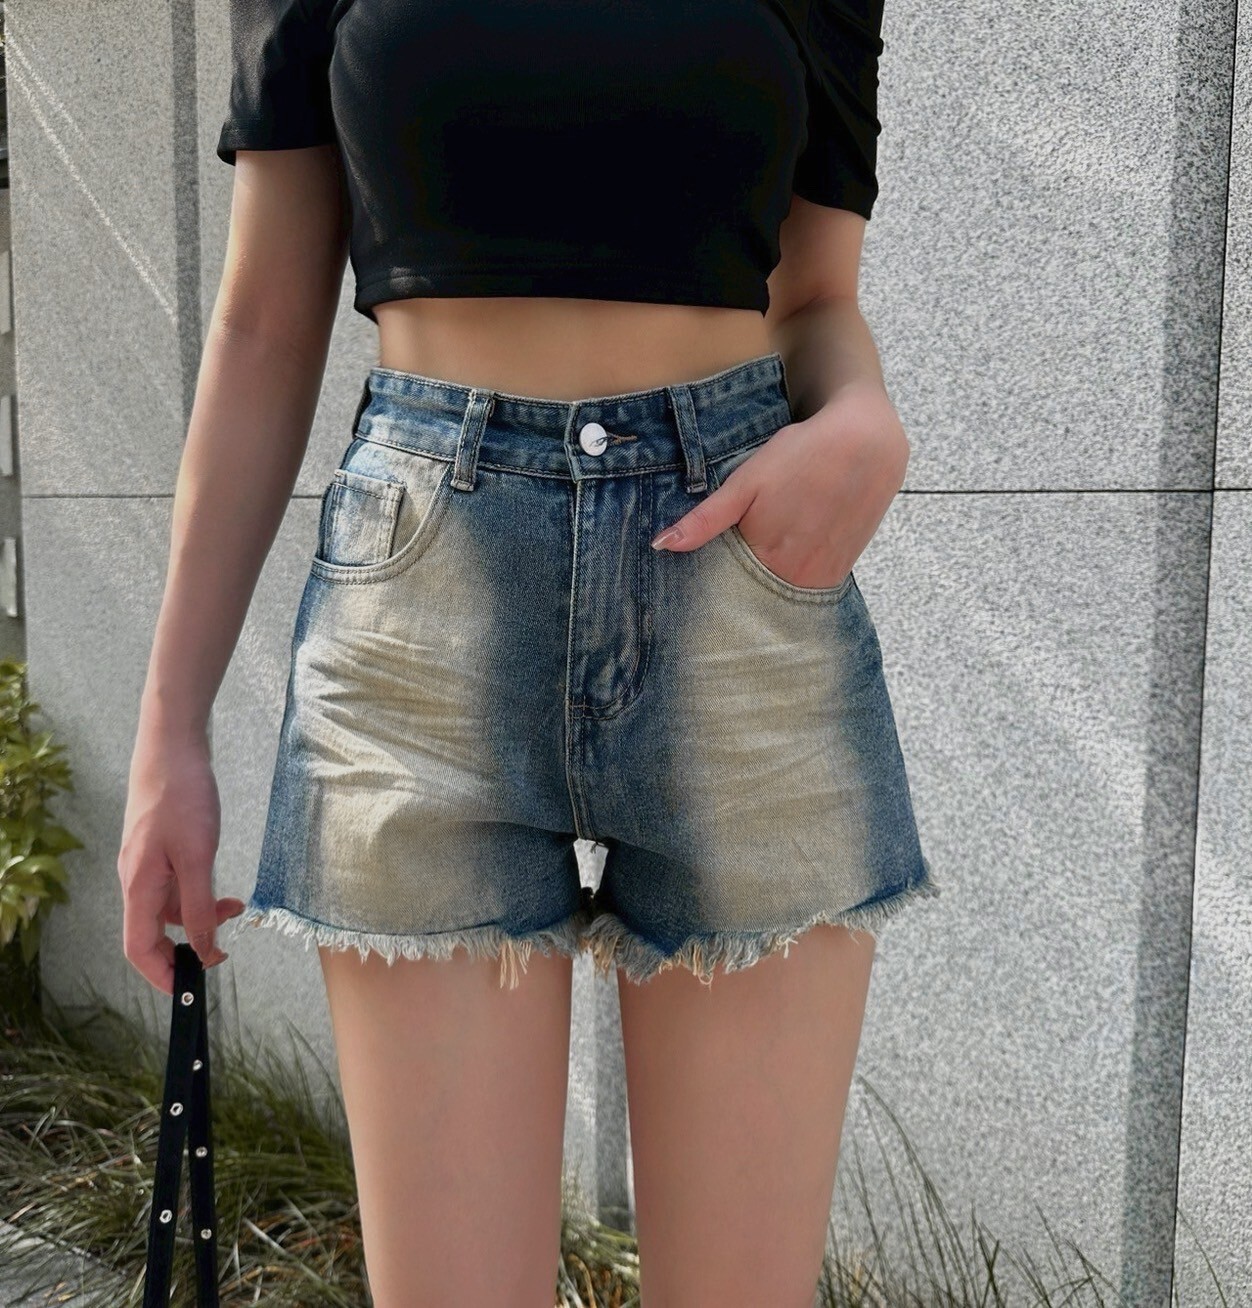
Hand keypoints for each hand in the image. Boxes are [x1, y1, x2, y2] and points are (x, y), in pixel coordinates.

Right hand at [118, 726, 244, 995]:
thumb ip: (199, 905)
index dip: (161, 975)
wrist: (173, 747)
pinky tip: (222, 887)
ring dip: (199, 917)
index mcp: (139, 886)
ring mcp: (146, 864)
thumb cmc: (182, 796)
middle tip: (221, 952)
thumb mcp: (197, 855)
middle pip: (152, 933)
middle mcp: (136, 880)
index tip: (190, 989)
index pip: (139, 949)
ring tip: (235, 909)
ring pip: (168, 909)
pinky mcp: (159, 848)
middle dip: (185, 948)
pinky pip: (175, 886)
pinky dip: (198, 894)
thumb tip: (203, 948)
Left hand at [650, 380, 910, 589]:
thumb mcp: (745, 483)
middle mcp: (798, 577)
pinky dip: (793, 577)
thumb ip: (704, 520)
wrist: (868, 441)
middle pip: (756, 595)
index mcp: (768, 560)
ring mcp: (824, 576)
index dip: (713, 586)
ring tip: (762, 556)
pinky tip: (786, 555)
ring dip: (767, 584)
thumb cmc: (802, 456)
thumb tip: (659, 546)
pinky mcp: (842, 570)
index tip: (699, 581)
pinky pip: (807, 586)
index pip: (729, 590)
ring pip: (782, 592)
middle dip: (739, 589)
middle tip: (729, 567)